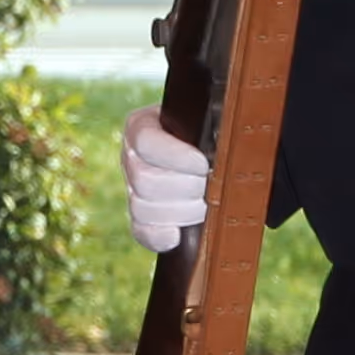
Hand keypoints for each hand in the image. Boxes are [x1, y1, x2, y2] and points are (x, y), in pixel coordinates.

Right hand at [122, 110, 208, 252]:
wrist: (212, 149)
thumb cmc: (214, 129)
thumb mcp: (211, 117)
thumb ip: (214, 122)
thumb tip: (223, 139)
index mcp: (142, 126)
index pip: (145, 141)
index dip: (175, 156)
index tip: (203, 164)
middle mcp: (132, 157)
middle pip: (145, 180)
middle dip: (186, 187)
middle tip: (211, 185)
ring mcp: (132, 189)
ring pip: (143, 208)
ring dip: (181, 211)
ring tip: (206, 204)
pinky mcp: (140, 218)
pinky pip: (141, 232)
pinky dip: (159, 237)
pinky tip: (177, 235)